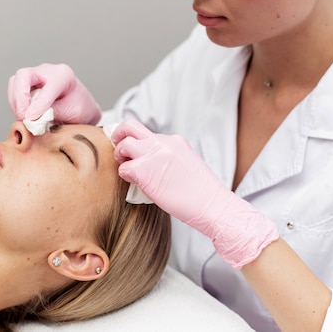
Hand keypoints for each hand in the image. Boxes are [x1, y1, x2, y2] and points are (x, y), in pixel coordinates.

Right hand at [7, 63, 100, 123]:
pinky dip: (16, 105)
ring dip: (16, 103)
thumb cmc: (80, 108)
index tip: (31, 119)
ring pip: (15, 83)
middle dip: (20, 98)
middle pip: (23, 76)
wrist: (81, 107)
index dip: (38, 104)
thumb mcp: (72, 112)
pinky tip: (24, 116)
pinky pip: (14, 91)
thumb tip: (31, 118)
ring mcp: (36, 76)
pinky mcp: (28, 85)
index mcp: (63, 75)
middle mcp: (47, 71)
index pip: (47, 86)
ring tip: (24, 119)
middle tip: (23, 117)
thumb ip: (52, 113)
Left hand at [111, 119, 278, 268]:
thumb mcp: (186, 164)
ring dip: (120, 156)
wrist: (213, 206)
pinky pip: (124, 168)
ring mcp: (154, 155)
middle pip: (130, 126)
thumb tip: (150, 162)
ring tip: (126, 168)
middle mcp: (163, 143)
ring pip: (124, 144)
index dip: (136, 141)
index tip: (132, 151)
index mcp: (174, 141)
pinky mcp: (145, 172)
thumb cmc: (201, 193)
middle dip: (119, 135)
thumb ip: (167, 157)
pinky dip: (124, 175)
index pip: (146, 133)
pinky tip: (133, 183)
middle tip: (118, 149)